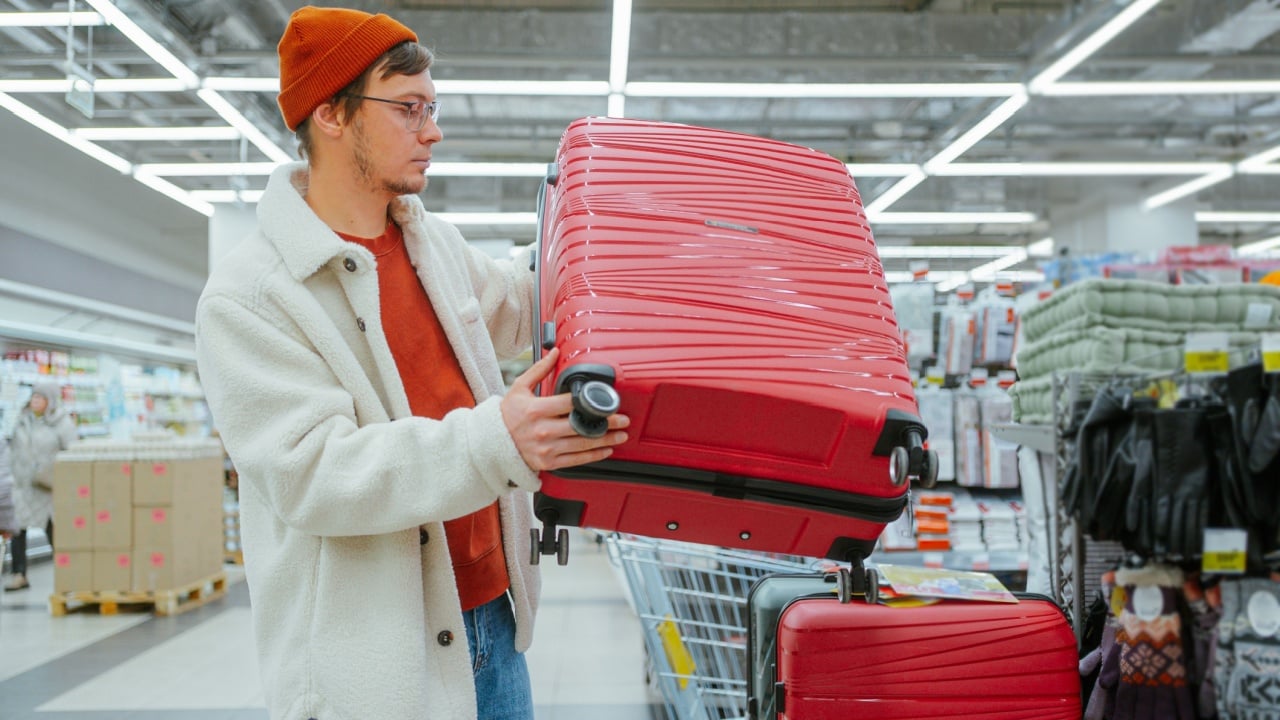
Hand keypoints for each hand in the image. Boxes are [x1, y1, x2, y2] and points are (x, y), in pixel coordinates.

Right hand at [500, 348, 629, 472]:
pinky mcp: (548, 462)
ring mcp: (546, 448)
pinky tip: (606, 449)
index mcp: (536, 409)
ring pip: (582, 444)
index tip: (606, 400)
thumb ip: (539, 370)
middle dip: (606, 422)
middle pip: (581, 425)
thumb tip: (555, 352)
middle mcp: (543, 430)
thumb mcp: (519, 388)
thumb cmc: (507, 415)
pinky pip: (576, 460)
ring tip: (621, 434)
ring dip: (605, 439)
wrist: (492, 443)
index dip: (590, 401)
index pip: (569, 403)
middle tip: (623, 419)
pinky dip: (594, 455)